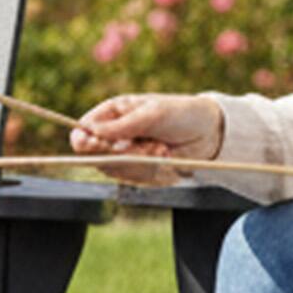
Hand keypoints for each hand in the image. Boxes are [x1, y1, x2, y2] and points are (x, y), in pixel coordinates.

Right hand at [68, 92, 224, 182]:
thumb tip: (91, 131)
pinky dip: (151, 169)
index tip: (99, 145)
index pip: (83, 132)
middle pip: (97, 156)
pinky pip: (134, 178)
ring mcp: (126, 154)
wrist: (209, 133)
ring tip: (160, 147)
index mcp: (111, 113)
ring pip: (117, 170)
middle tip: (145, 145)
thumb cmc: (180, 113)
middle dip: (123, 153)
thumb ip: (122, 125)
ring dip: (140, 161)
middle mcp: (114, 135)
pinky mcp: (140, 169)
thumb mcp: (152, 114)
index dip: (86, 142)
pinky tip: (164, 155)